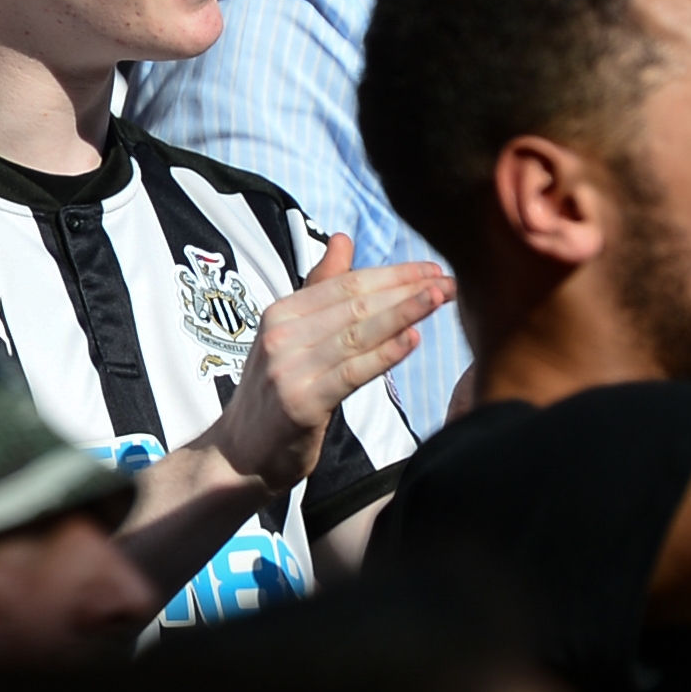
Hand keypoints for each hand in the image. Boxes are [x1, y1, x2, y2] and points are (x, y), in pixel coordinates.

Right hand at [201, 234, 447, 487]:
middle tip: (450, 282)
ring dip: (403, 314)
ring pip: (357, 334)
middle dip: (407, 290)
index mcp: (281, 312)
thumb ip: (319, 289)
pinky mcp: (301, 402)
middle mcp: (281, 334)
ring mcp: (288, 368)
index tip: (433, 269)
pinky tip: (412, 341)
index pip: (346, 284)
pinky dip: (384, 355)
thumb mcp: (290, 334)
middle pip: (355, 304)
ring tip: (439, 300)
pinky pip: (351, 373)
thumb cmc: (274, 392)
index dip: (393, 274)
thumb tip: (343, 238)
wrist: (241, 453)